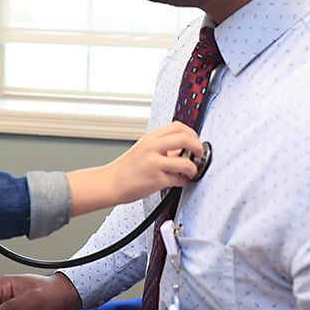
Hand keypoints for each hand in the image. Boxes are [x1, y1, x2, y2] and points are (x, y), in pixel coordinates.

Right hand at [66, 121, 203, 215]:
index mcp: (150, 138)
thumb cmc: (126, 168)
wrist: (111, 182)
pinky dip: (184, 181)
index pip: (178, 126)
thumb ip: (162, 147)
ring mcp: (154, 163)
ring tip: (191, 172)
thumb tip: (184, 149)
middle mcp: (152, 147)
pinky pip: (179, 179)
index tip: (195, 141)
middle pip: (184, 139)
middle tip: (199, 154)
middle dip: (198, 147)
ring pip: (185, 162)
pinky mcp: (156, 180)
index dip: (192, 133)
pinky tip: (181, 181)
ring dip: (194, 168)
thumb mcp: (143, 150)